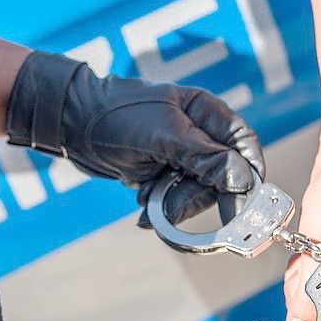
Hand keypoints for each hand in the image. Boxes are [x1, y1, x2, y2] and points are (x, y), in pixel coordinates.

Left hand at [6, 52, 264, 225]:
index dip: (249, 176)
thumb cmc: (116, 116)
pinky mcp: (162, 172)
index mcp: (206, 112)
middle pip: (221, 177)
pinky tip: (142, 203)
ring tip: (147, 203)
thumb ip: (205, 159)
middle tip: (169, 208)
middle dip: (195, 196)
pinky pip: (175, 198)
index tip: (245, 205)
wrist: (70, 124)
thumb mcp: (163, 136)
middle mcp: (198, 133)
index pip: (244, 145)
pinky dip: (160, 206)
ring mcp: (180, 155)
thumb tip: (245, 181)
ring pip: (196, 192)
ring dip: (174, 204)